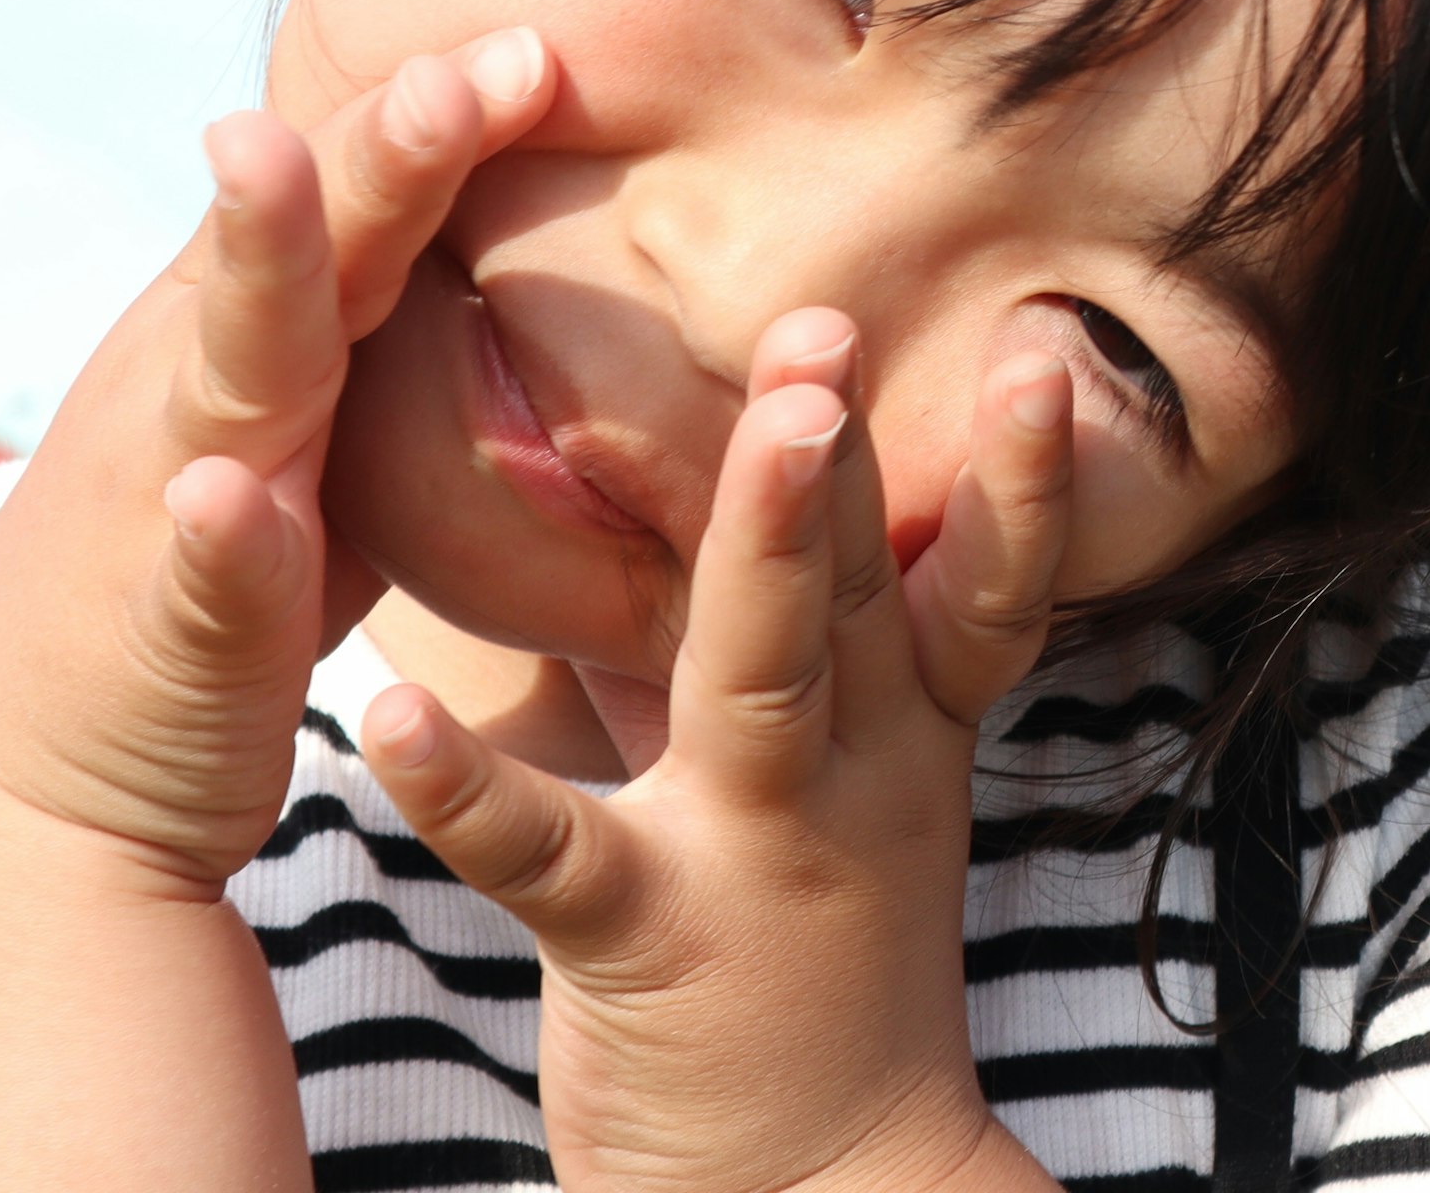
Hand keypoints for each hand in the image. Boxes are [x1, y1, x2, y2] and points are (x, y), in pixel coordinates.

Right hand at [0, 29, 559, 891]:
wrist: (42, 779)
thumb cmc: (210, 584)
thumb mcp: (305, 433)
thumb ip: (379, 333)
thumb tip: (515, 238)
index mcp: (254, 340)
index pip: (353, 204)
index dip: (433, 122)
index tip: (538, 44)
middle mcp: (199, 389)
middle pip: (300, 244)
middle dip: (375, 149)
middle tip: (472, 62)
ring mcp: (172, 498)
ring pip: (230, 365)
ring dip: (256, 263)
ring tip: (273, 160)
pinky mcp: (167, 631)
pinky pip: (193, 573)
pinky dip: (214, 534)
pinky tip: (224, 495)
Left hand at [364, 310, 1076, 1192]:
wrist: (819, 1191)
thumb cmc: (804, 963)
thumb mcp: (827, 784)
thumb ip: (764, 641)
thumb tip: (709, 480)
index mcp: (901, 730)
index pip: (974, 578)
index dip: (1014, 469)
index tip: (1034, 343)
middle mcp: (853, 769)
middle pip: (859, 587)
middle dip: (848, 454)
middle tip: (834, 323)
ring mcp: (757, 847)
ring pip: (756, 675)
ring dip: (763, 543)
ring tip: (760, 427)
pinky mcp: (645, 937)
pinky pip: (552, 853)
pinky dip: (470, 786)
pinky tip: (395, 714)